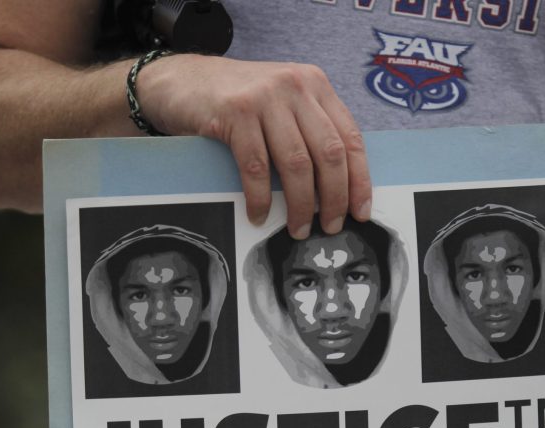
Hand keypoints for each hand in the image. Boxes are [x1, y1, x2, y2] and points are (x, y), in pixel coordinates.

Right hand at [135, 54, 371, 238]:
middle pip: (329, 153)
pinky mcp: (235, 112)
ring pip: (296, 163)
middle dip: (334, 198)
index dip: (359, 180)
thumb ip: (308, 133)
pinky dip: (260, 198)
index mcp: (314, 86)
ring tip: (298, 229)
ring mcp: (265, 97)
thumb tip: (336, 190)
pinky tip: (259, 215)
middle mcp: (295, 87)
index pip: (349, 138)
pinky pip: (257, 166)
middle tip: (330, 227)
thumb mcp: (282, 107)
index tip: (360, 212)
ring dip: (300, 205)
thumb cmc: (237, 104)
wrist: (183, 81)